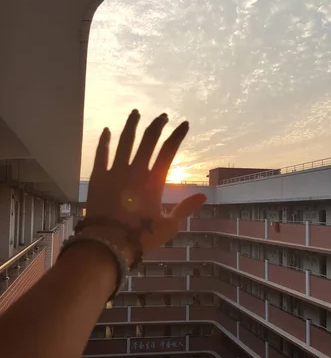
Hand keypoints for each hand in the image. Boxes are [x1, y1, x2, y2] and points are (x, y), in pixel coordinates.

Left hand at [84, 110, 206, 264]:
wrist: (107, 243)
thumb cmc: (140, 237)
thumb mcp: (169, 226)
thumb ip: (186, 208)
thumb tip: (204, 195)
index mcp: (154, 181)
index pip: (169, 151)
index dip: (178, 135)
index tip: (184, 124)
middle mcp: (135, 170)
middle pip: (148, 140)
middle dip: (157, 125)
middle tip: (163, 116)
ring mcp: (115, 171)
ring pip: (125, 141)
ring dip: (131, 125)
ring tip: (136, 113)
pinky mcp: (98, 177)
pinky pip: (101, 153)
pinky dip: (105, 141)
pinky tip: (107, 130)